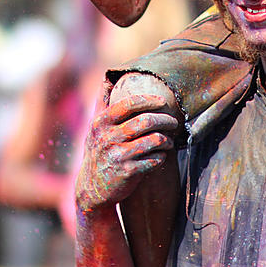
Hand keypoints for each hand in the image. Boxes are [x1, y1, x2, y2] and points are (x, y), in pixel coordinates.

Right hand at [75, 94, 178, 212]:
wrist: (92, 188)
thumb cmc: (99, 151)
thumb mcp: (95, 128)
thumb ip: (102, 103)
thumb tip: (107, 77)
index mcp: (101, 123)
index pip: (128, 104)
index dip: (149, 100)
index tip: (163, 101)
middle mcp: (108, 138)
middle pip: (146, 121)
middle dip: (165, 120)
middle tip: (174, 122)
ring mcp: (117, 156)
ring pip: (154, 140)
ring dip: (167, 139)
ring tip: (170, 140)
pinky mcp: (127, 173)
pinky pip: (154, 160)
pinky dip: (162, 157)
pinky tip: (162, 155)